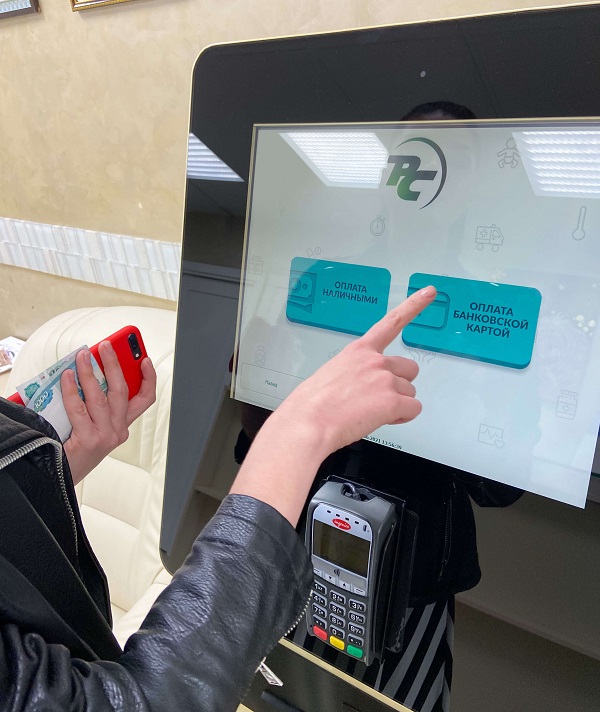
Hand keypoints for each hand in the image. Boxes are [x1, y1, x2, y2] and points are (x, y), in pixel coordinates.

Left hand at [62, 342, 156, 483]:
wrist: (58, 478)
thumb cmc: (72, 449)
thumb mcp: (92, 424)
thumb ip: (95, 402)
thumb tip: (89, 370)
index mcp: (122, 426)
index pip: (145, 400)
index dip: (148, 378)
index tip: (143, 359)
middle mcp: (118, 430)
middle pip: (122, 391)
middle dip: (115, 364)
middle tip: (106, 345)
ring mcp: (105, 436)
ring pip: (100, 396)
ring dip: (90, 372)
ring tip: (82, 355)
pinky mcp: (88, 440)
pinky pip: (79, 408)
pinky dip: (71, 390)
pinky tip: (67, 376)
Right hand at [230, 286, 435, 524]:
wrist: (308, 423)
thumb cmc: (310, 405)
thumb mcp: (332, 376)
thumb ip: (355, 374)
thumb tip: (363, 391)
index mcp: (358, 351)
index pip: (390, 323)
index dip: (414, 306)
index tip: (430, 292)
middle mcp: (375, 361)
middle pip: (409, 369)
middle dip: (400, 385)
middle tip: (378, 399)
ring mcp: (385, 380)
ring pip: (410, 393)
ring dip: (397, 404)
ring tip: (370, 413)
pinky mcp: (392, 401)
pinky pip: (413, 410)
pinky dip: (401, 418)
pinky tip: (380, 420)